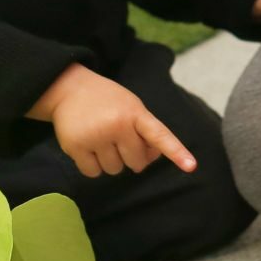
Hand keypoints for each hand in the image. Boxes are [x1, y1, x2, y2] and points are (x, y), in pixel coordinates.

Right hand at [27, 63, 196, 176]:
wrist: (69, 88)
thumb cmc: (107, 102)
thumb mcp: (132, 107)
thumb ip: (146, 131)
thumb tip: (153, 158)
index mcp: (136, 113)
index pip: (160, 136)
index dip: (177, 152)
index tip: (191, 166)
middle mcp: (118, 124)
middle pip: (136, 162)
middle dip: (130, 157)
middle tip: (119, 141)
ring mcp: (96, 136)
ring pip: (114, 170)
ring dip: (110, 162)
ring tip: (101, 140)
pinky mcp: (76, 146)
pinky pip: (93, 173)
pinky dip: (93, 166)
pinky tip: (88, 148)